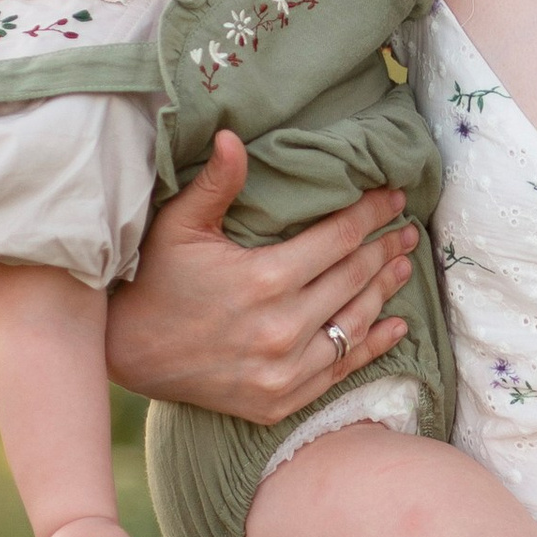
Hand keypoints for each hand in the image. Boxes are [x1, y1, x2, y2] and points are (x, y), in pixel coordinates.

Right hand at [105, 131, 421, 425]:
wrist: (128, 352)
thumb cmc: (155, 279)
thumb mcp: (180, 226)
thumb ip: (216, 183)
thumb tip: (233, 135)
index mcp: (265, 279)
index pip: (338, 238)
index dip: (370, 213)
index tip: (393, 197)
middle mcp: (282, 328)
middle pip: (353, 278)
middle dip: (384, 248)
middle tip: (407, 231)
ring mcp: (284, 371)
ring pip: (354, 323)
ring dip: (385, 292)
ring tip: (402, 266)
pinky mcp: (281, 400)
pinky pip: (340, 370)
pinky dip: (372, 346)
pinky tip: (395, 325)